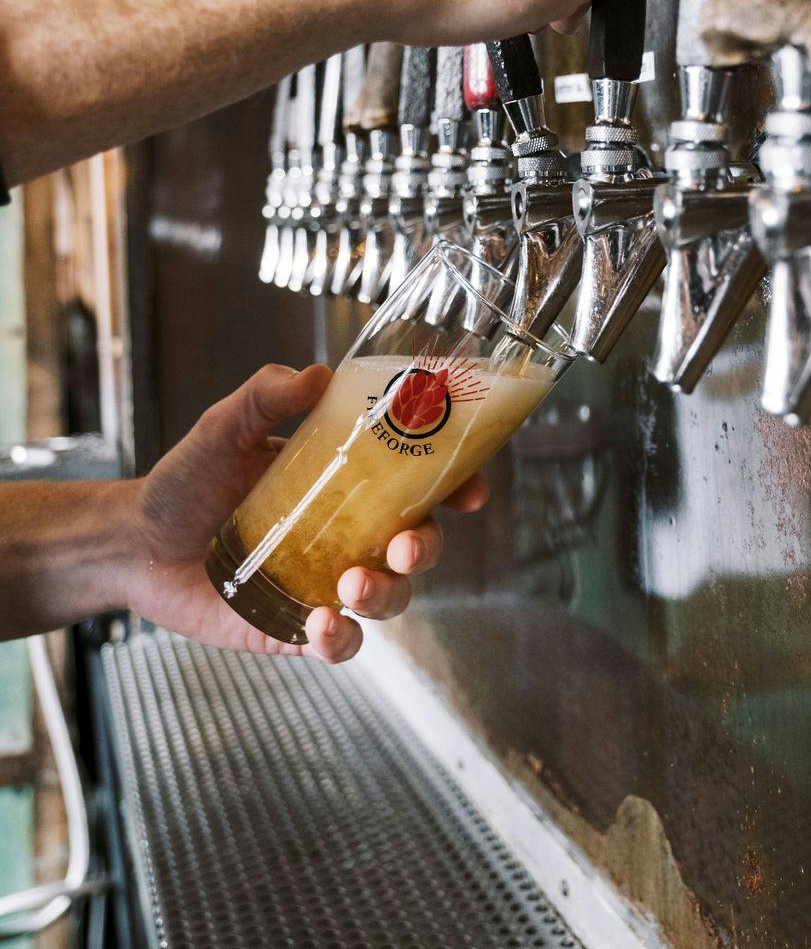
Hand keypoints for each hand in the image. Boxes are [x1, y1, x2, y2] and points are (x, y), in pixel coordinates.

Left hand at [124, 364, 487, 662]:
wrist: (132, 543)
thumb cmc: (184, 481)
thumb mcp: (223, 427)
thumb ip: (266, 395)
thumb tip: (317, 374)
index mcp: (344, 483)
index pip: (416, 484)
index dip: (454, 488)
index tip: (471, 490)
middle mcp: (345, 534)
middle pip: (417, 545)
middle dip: (428, 548)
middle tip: (406, 545)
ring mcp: (324, 583)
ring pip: (390, 598)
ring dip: (387, 595)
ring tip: (352, 587)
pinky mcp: (295, 627)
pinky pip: (343, 644)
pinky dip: (343, 640)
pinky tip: (323, 626)